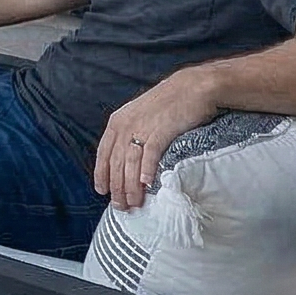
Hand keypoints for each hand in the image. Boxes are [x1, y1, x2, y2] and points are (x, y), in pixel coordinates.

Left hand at [95, 70, 218, 210]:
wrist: (194, 87)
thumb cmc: (170, 104)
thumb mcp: (142, 116)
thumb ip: (132, 135)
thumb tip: (128, 162)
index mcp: (118, 121)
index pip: (103, 153)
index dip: (101, 174)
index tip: (102, 191)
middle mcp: (125, 125)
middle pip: (116, 162)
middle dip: (116, 187)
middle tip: (121, 207)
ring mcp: (142, 127)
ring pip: (130, 163)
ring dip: (130, 186)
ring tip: (134, 202)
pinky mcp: (161, 130)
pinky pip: (150, 154)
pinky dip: (146, 170)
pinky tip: (146, 184)